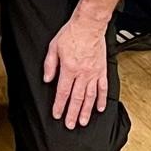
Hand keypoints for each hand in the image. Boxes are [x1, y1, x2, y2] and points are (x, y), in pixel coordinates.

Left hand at [43, 14, 109, 128]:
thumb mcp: (53, 47)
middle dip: (72, 113)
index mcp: (69, 69)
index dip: (59, 105)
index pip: (62, 92)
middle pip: (77, 98)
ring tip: (83, 122)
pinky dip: (101, 99)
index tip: (57, 115)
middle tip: (70, 125)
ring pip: (90, 97)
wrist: (89, 25)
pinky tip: (99, 108)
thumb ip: (50, 65)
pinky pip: (103, 88)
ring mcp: (93, 73)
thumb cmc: (71, 34)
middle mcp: (82, 74)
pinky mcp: (102, 71)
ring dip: (86, 111)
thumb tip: (47, 79)